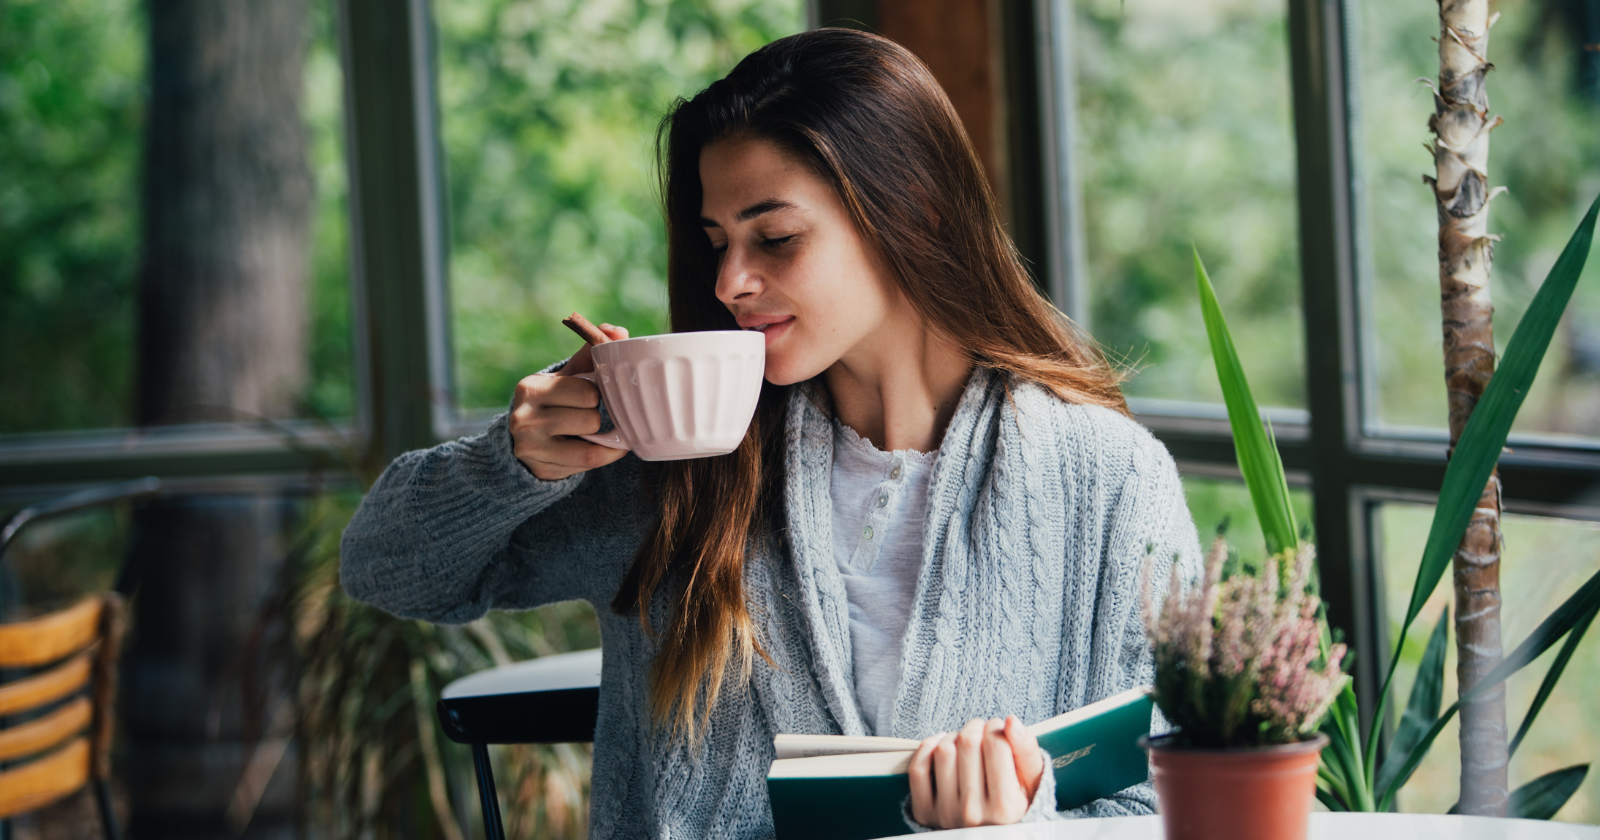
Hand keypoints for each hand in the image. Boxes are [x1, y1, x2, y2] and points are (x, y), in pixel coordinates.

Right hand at [510, 323, 630, 479]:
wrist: (524, 440)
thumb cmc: (555, 401)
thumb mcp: (568, 375)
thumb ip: (592, 352)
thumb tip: (618, 331)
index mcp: (530, 387)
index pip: (586, 391)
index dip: (595, 393)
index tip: (588, 394)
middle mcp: (524, 418)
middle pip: (589, 418)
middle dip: (595, 416)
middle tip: (586, 414)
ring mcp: (530, 447)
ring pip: (590, 443)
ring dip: (597, 436)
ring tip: (587, 431)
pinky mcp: (541, 469)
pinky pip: (589, 463)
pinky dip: (604, 455)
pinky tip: (602, 446)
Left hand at [908, 715, 1045, 828]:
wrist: (992, 836)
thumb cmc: (1015, 806)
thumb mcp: (1032, 783)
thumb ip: (1026, 750)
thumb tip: (1011, 721)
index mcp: (1006, 806)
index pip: (996, 743)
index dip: (998, 727)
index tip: (999, 731)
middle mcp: (974, 812)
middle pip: (968, 742)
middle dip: (976, 727)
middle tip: (983, 734)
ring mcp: (946, 814)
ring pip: (943, 750)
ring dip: (954, 736)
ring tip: (965, 744)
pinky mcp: (925, 813)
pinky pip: (918, 769)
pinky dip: (927, 748)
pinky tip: (941, 745)